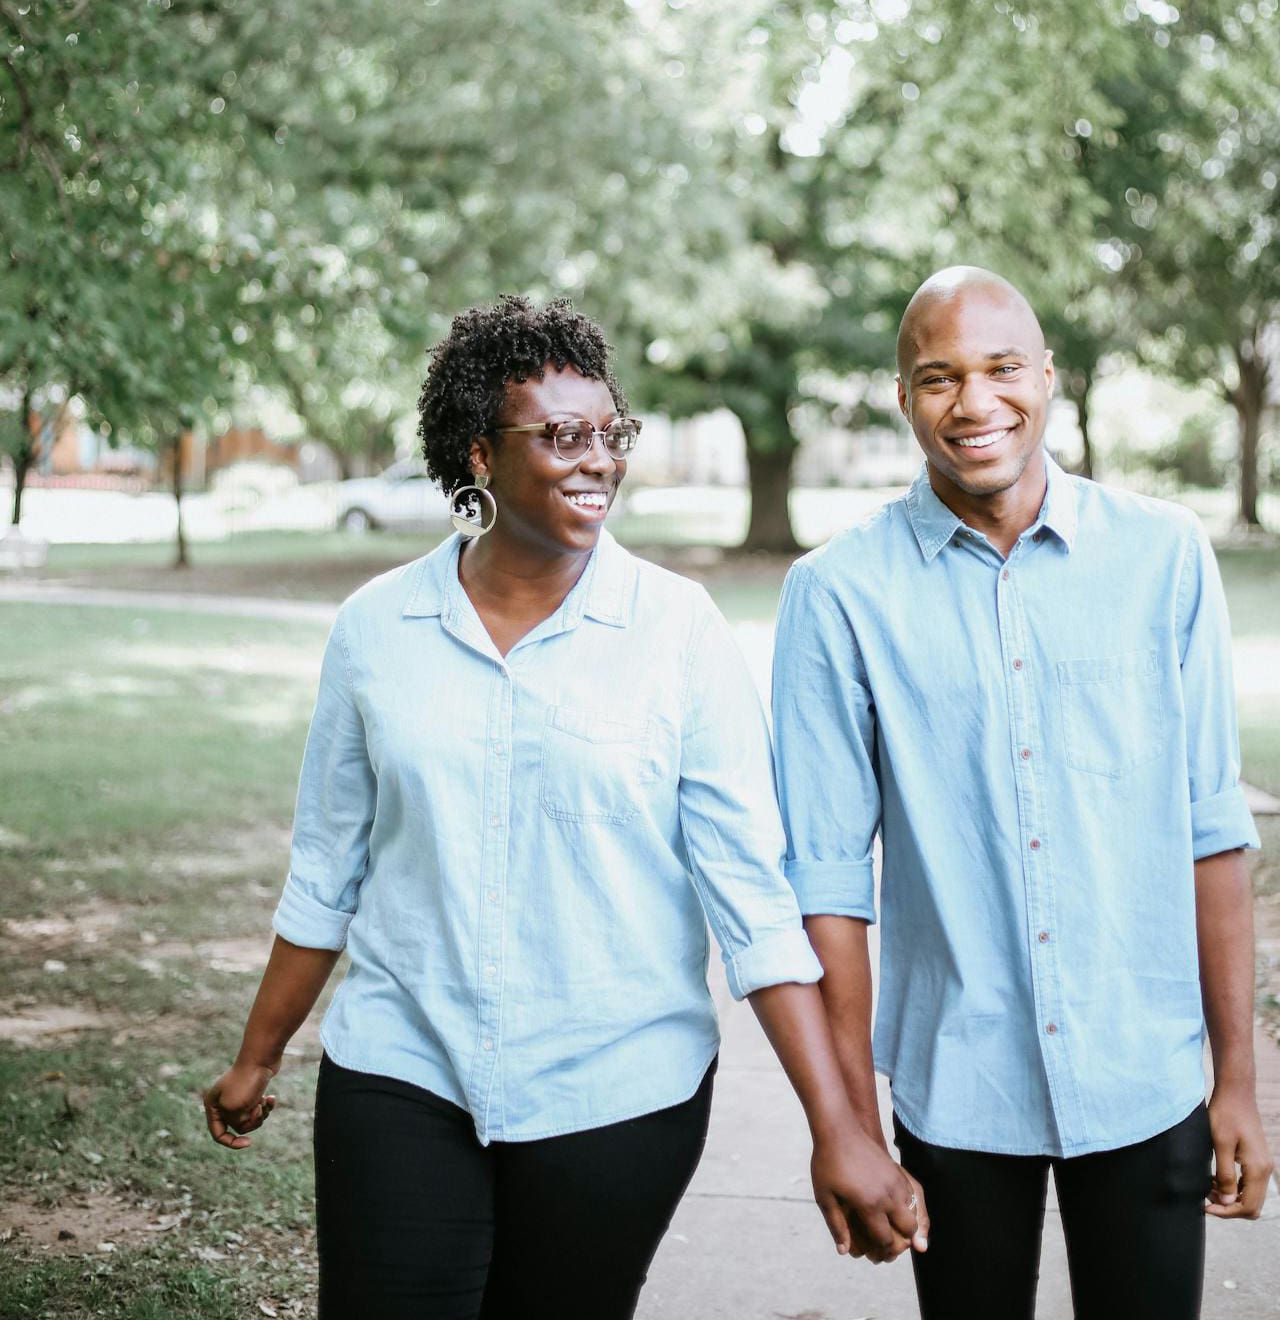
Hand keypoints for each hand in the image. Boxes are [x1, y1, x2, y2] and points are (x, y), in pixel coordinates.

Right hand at [203, 1061, 277, 1149]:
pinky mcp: (252, 1091)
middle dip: (251, 1121)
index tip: (248, 1143)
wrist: (262, 1057)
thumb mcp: (235, 1109)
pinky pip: (258, 1108)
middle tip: (258, 1108)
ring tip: (265, 1101)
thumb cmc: (246, 1082)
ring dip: (260, 1114)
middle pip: (237, 1127)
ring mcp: (238, 1096)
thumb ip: (236, 1123)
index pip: (218, 1134)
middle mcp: (222, 1102)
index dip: (231, 1142)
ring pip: (250, 1119)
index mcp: (212, 1106)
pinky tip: (271, 1097)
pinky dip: (266, 1106)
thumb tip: (245, 1124)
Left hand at [811, 1127, 928, 1261]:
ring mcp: (896, 1181)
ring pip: (915, 1213)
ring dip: (908, 1225)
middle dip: (901, 1242)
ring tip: (894, 1230)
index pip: (885, 1239)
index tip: (876, 1256)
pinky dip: (909, 1208)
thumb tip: (845, 1251)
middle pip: (908, 1230)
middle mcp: (888, 1195)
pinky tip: (896, 1210)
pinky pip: (913, 1196)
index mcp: (869, 1204)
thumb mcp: (825, 1197)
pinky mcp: (898, 1170)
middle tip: (889, 1246)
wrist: (839, 1129)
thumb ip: (837, 1226)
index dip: (882, 1251)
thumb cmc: (828, 1163)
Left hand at [1205, 1082, 1273, 1218]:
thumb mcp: (1220, 1144)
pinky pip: (1249, 1183)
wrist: (1236, 1092)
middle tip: (1206, 1198)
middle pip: (1252, 1205)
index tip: (1206, 1207)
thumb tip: (1227, 1203)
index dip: (1227, 1211)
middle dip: (1229, 1207)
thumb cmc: (1225, 1114)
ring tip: (1208, 1188)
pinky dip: (1234, 1187)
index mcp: (1258, 1169)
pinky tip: (1216, 1179)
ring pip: (1250, 1195)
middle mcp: (1265, 1170)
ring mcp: (1262, 1164)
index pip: (1248, 1206)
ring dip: (1231, 1198)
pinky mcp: (1256, 1159)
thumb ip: (1225, 1174)